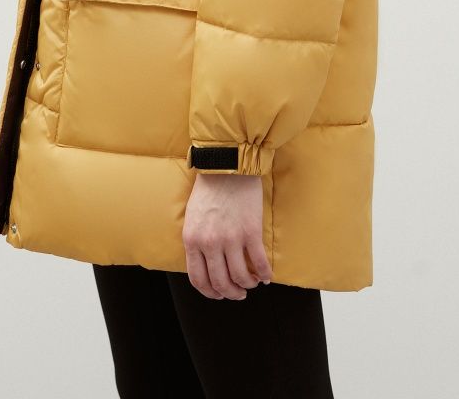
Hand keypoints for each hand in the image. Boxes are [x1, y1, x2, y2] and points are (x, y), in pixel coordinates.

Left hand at [183, 172, 272, 298]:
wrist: (227, 164)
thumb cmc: (208, 188)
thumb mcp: (192, 216)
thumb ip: (196, 240)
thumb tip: (205, 263)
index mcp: (192, 240)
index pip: (198, 279)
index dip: (210, 292)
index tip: (219, 294)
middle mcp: (210, 243)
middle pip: (220, 283)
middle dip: (231, 293)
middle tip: (238, 294)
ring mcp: (231, 238)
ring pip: (240, 277)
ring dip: (247, 285)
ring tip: (252, 283)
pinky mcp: (251, 232)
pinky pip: (259, 263)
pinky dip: (264, 274)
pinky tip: (266, 276)